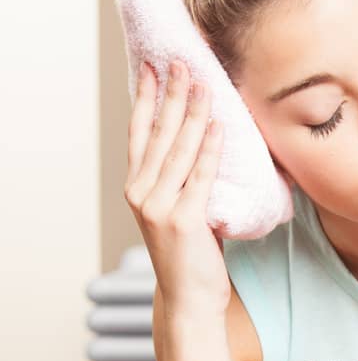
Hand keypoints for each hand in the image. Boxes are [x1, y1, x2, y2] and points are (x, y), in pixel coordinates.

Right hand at [124, 58, 230, 317]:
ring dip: (193, 113)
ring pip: (180, 149)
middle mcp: (142, 194)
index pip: (140, 133)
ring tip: (205, 84)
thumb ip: (182, 180)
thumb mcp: (178, 210)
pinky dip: (210, 149)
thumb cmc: (190, 255)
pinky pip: (201, 176)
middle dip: (171, 94)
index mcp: (137, 188)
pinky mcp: (183, 220)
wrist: (190, 299)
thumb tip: (206, 140)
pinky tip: (218, 126)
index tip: (151, 67)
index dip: (145, 98)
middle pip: (159, 134)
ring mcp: (159, 207)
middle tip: (182, 61)